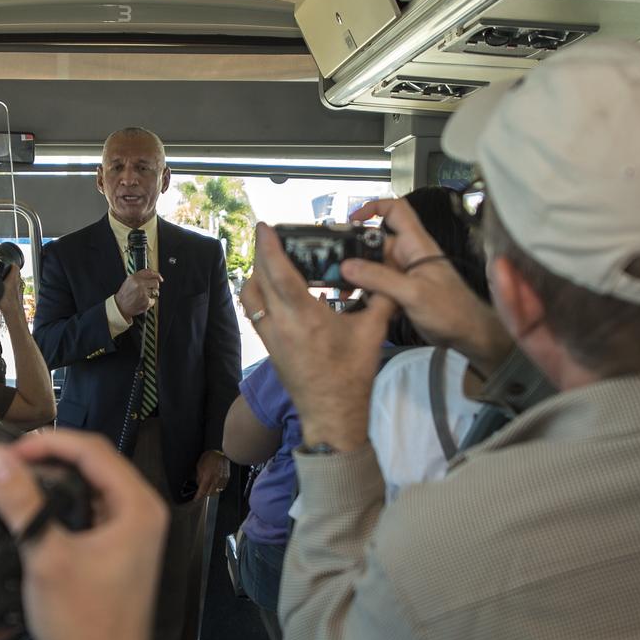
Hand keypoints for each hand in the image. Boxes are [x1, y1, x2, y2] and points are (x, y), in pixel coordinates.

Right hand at [0, 265, 24, 317]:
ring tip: (2, 279)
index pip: (15, 267)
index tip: (6, 262)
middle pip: (15, 273)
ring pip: (14, 280)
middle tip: (2, 270)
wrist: (14, 313)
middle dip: (9, 271)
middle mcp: (16, 283)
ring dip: (9, 279)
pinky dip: (9, 286)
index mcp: (12, 279)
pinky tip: (3, 290)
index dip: (11, 263)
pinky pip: (13, 287)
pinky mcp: (16, 295)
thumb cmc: (6, 303)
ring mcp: (17, 289)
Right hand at [0, 430, 167, 639]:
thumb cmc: (88, 628)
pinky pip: (84, 512)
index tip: (11, 450)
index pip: (93, 448)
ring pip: (86, 487)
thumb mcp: (46, 555)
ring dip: (50, 481)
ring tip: (12, 482)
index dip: (48, 442)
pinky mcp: (113, 553)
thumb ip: (20, 503)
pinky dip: (56, 506)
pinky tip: (29, 514)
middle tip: (7, 463)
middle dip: (47, 458)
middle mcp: (140, 516)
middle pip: (91, 463)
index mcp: (138, 508)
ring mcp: (128, 536)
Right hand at [114, 269, 162, 319]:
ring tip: (143, 297)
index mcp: (133, 278)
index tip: (159, 277)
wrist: (120, 308)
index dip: (156, 274)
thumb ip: (139, 277)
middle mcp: (138, 284)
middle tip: (151, 289)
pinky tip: (142, 302)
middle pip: (155, 282)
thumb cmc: (124, 296)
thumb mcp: (128, 282)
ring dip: (151, 294)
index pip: (149, 272)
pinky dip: (149, 302)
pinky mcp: (146, 301)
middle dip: (155, 286)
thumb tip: (151, 276)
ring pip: (155, 291)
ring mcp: (143, 293)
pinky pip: (153, 300)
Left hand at [195, 450, 229, 498]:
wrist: (221, 452)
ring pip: (216, 491)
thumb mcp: (199, 466)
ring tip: (208, 486)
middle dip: (205, 494)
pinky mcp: (227, 478)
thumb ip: (199, 477)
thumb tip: (199, 484)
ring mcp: (222, 479)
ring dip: (211, 491)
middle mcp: (215, 479)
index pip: (202, 491)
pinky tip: (215, 483)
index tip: (196, 499)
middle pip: (209, 493)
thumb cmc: (209, 457)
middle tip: (202, 491)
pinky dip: (218, 487)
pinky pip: (222, 487)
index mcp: (207, 476)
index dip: (198, 496)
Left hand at [241, 222, 392, 450]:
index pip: (279, 274)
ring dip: (256, 275)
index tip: (264, 226)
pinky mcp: (269, 347)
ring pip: (250, 297)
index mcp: (305, 318)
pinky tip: (276, 290)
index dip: (269, 247)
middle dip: (260, 254)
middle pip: (258, 280)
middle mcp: (280, 325)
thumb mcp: (373, 332)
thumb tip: (388, 273)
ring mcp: (270, 337)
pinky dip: (259, 295)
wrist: (332, 412)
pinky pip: (255, 313)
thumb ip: (381, 297)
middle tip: (268, 237)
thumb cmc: (352, 374)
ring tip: (271, 262)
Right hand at [342, 198, 511, 373]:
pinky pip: (377, 285)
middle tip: (337, 268)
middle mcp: (409, 255)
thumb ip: (380, 279)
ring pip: (373, 267)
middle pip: (375, 244)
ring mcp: (404, 273)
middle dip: (356, 255)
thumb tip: (348, 266)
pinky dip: (366, 292)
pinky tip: (359, 302)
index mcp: (417, 245)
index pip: (396, 211)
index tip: (353, 220)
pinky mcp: (401, 290)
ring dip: (358, 278)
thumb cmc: (453, 310)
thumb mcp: (413, 292)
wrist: (467, 335)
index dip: (374, 208)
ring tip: (345, 290)